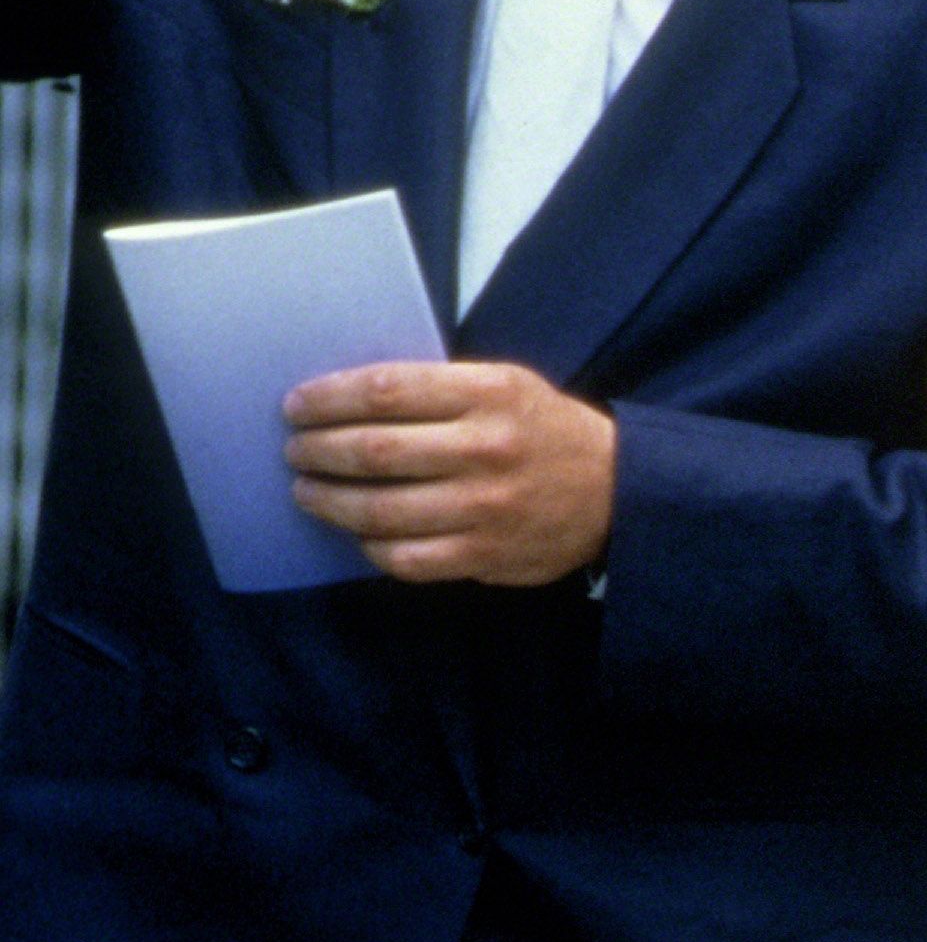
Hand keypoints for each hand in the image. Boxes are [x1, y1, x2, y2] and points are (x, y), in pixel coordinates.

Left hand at [285, 359, 617, 584]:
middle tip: (295, 450)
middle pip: (374, 451)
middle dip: (318, 451)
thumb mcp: (504, 384)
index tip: (298, 405)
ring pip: (380, 510)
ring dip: (329, 501)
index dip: (329, 398)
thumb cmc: (543, 429)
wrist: (616, 489)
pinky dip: (371, 546)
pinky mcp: (485, 554)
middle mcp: (485, 449)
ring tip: (308, 492)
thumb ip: (437, 389)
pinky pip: (406, 558)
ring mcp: (485, 507)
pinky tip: (359, 533)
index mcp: (488, 393)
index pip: (386, 391)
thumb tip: (348, 402)